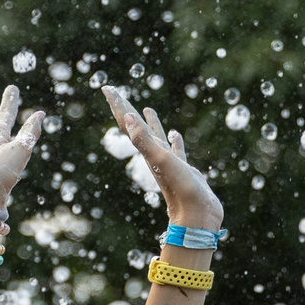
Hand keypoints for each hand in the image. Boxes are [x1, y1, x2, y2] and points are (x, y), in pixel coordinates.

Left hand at [102, 87, 223, 230]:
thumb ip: (144, 140)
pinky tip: (174, 133)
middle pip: (136, 127)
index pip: (128, 122)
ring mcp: (168, 162)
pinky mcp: (183, 169)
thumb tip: (127, 118)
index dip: (118, 104)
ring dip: (149, 122)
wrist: (197, 216)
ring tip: (145, 108)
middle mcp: (154, 154)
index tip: (107, 88)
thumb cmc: (180, 190)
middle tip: (116, 93)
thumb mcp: (161, 161)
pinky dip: (174, 140)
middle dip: (126, 109)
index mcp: (147, 150)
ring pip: (155, 137)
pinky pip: (176, 150)